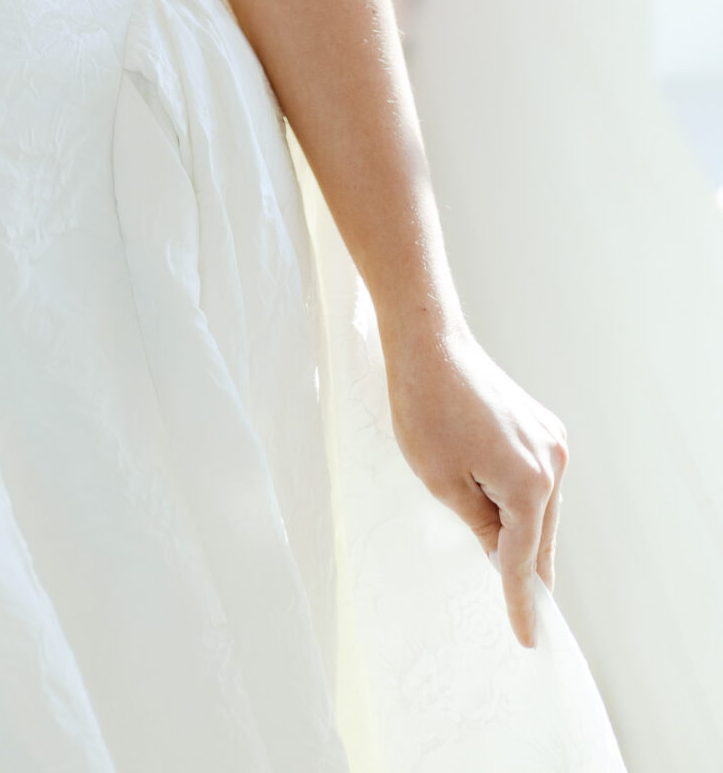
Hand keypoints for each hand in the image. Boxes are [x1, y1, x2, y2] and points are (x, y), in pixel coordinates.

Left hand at [384, 319, 566, 645]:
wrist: (429, 341)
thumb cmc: (424, 408)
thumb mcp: (442, 481)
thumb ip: (480, 525)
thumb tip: (503, 552)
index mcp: (530, 483)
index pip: (524, 558)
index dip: (520, 600)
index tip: (527, 636)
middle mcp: (552, 462)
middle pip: (540, 534)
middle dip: (530, 572)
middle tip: (528, 615)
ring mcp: (551, 440)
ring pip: (542, 507)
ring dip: (528, 535)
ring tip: (516, 573)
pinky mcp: (540, 425)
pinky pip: (537, 479)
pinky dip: (525, 502)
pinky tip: (511, 518)